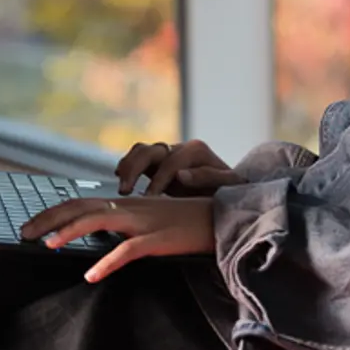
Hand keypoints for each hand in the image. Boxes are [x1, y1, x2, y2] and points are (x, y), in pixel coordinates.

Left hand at [20, 196, 213, 282]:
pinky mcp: (159, 238)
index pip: (82, 202)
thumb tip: (97, 230)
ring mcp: (144, 221)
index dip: (54, 212)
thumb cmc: (185, 222)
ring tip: (48, 245)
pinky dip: (108, 261)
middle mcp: (131, 207)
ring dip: (72, 231)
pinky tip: (92, 274)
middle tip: (24, 232)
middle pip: (83, 207)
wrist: (219, 218)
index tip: (31, 225)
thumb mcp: (150, 218)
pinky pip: (129, 250)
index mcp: (127, 203)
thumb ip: (124, 223)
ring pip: (101, 221)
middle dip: (51, 219)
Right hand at [115, 139, 245, 196]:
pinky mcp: (159, 164)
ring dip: (128, 166)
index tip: (150, 200)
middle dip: (135, 169)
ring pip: (141, 150)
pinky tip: (120, 178)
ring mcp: (168, 155)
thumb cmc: (230, 190)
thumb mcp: (229, 184)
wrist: (229, 191)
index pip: (170, 163)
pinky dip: (127, 165)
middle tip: (125, 191)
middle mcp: (180, 148)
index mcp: (196, 150)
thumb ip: (208, 177)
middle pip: (151, 150)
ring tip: (121, 187)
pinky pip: (138, 158)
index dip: (158, 181)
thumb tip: (181, 175)